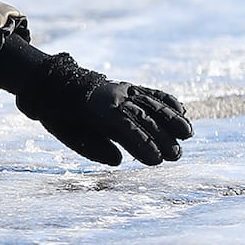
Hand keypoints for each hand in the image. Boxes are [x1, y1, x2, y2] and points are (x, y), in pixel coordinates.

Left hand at [0, 36, 192, 166]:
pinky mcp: (130, 87)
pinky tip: (182, 111)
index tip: (156, 160)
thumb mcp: (69, 134)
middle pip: (143, 117)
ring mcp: (124, 89)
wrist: (56, 84)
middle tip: (176, 156)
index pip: (124, 128)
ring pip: (152, 103)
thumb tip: (118, 161)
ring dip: (171, 119)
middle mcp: (114, 97)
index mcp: (95, 110)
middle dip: (161, 137)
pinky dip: (167, 101)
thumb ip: (93, 148)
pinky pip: (151, 92)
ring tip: (188, 134)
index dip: (141, 144)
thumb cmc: (62, 116)